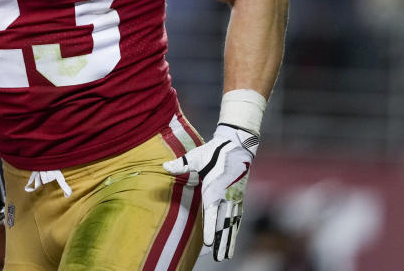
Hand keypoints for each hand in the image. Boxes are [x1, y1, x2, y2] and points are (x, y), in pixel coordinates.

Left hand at [163, 123, 259, 260]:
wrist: (238, 145)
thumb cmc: (215, 151)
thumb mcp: (197, 157)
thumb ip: (181, 164)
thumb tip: (165, 166)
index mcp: (214, 189)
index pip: (212, 213)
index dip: (210, 229)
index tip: (208, 243)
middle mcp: (227, 197)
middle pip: (224, 224)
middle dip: (221, 242)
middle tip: (218, 258)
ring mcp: (235, 198)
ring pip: (232, 224)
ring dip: (229, 240)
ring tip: (225, 255)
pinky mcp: (239, 197)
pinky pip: (237, 218)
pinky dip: (234, 231)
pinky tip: (231, 239)